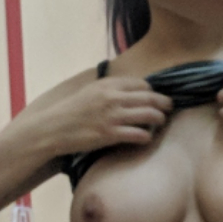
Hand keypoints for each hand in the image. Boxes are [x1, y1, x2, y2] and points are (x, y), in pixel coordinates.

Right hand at [34, 74, 171, 157]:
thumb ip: (110, 88)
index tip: (155, 98)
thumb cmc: (72, 111)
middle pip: (150, 97)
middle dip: (164, 103)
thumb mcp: (91, 91)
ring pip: (149, 115)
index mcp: (108, 84)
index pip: (142, 84)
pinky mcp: (110, 135)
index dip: (152, 91)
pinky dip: (146, 136)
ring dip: (159, 119)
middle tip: (169, 108)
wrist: (53, 129)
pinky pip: (139, 134)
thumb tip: (131, 89)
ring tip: (161, 122)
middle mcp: (112, 98)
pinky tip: (146, 138)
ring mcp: (112, 116)